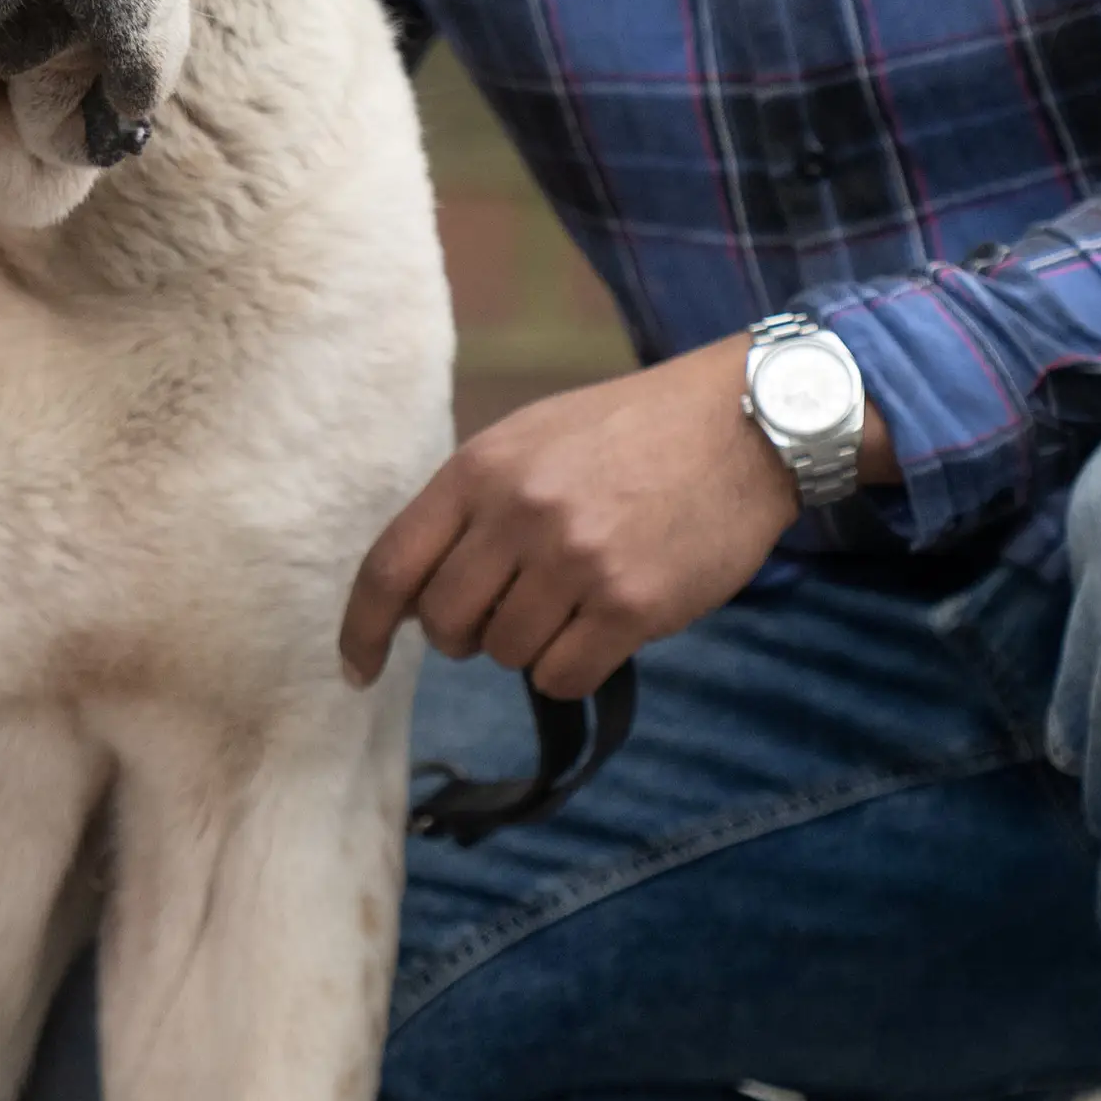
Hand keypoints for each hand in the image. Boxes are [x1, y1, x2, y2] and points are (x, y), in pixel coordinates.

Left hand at [342, 335, 876, 703]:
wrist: (744, 423)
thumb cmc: (630, 433)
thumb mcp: (532, 439)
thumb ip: (470, 505)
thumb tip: (414, 595)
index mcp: (482, 468)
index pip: (392, 566)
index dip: (362, 628)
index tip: (356, 668)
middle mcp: (521, 513)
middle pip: (445, 624)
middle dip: (464, 634)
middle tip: (505, 609)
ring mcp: (577, 561)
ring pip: (505, 654)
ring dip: (529, 644)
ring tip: (572, 596)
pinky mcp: (631, 605)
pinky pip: (561, 676)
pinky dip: (570, 666)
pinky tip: (601, 626)